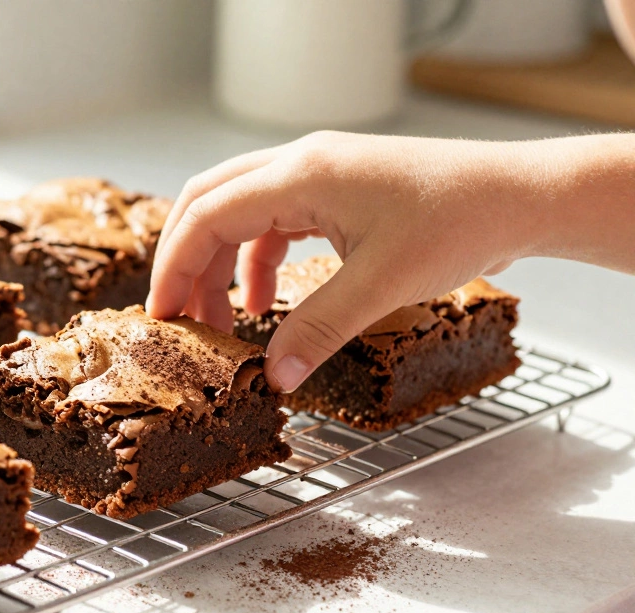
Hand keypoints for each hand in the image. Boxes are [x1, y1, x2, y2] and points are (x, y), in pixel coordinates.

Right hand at [146, 131, 634, 391]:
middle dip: (186, 262)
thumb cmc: (461, 222)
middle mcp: (301, 164)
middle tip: (178, 316)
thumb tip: (272, 377)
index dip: (174, 266)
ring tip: (224, 322)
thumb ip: (317, 331)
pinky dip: (256, 261)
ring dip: (221, 265)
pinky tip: (265, 302)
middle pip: (209, 203)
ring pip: (238, 212)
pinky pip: (272, 221)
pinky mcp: (336, 189)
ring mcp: (318, 173)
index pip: (207, 214)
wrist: (521, 196)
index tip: (162, 315)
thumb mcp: (382, 286)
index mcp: (301, 174)